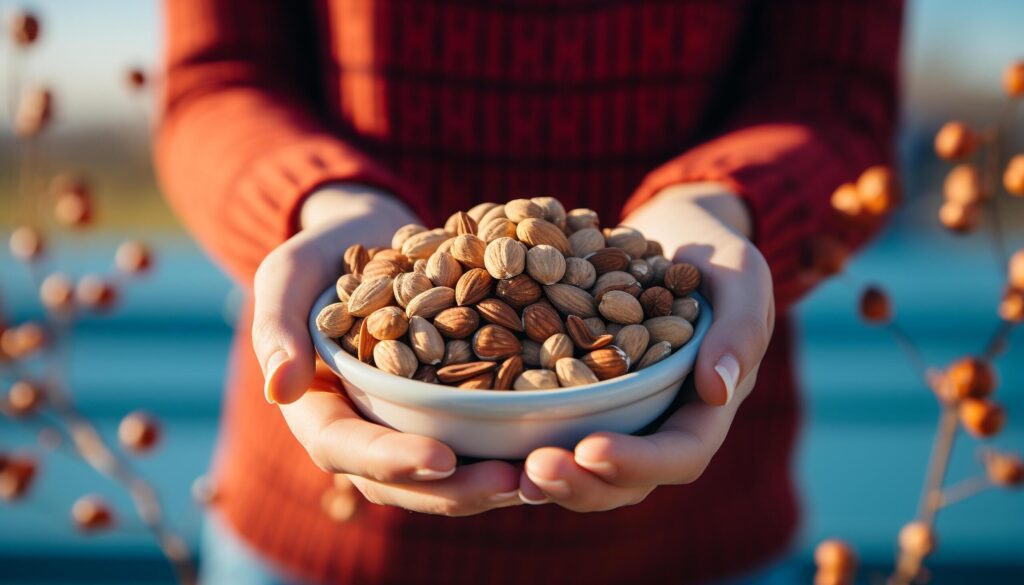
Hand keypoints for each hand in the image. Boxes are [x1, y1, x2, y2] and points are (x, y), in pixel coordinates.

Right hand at [253, 183, 521, 514]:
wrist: (373, 238)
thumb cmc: (323, 255)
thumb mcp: (290, 273)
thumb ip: (276, 324)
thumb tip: (280, 389)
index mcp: (319, 409)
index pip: (346, 448)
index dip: (392, 459)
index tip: (440, 458)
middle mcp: (366, 429)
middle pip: (403, 480)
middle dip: (455, 490)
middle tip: (508, 482)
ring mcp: (410, 425)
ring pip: (447, 474)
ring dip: (491, 483)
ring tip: (539, 475)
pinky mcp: (450, 409)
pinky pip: (477, 439)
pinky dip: (511, 446)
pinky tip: (554, 443)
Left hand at [518, 183, 773, 509]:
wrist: (675, 236)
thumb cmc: (717, 255)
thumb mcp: (741, 276)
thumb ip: (739, 328)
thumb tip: (718, 390)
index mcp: (705, 409)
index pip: (680, 454)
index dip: (638, 462)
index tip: (591, 449)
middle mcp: (659, 425)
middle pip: (625, 481)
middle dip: (581, 484)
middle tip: (533, 473)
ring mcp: (619, 417)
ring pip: (585, 468)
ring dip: (549, 477)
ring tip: (510, 471)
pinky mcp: (581, 397)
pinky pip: (554, 429)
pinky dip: (525, 438)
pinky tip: (485, 432)